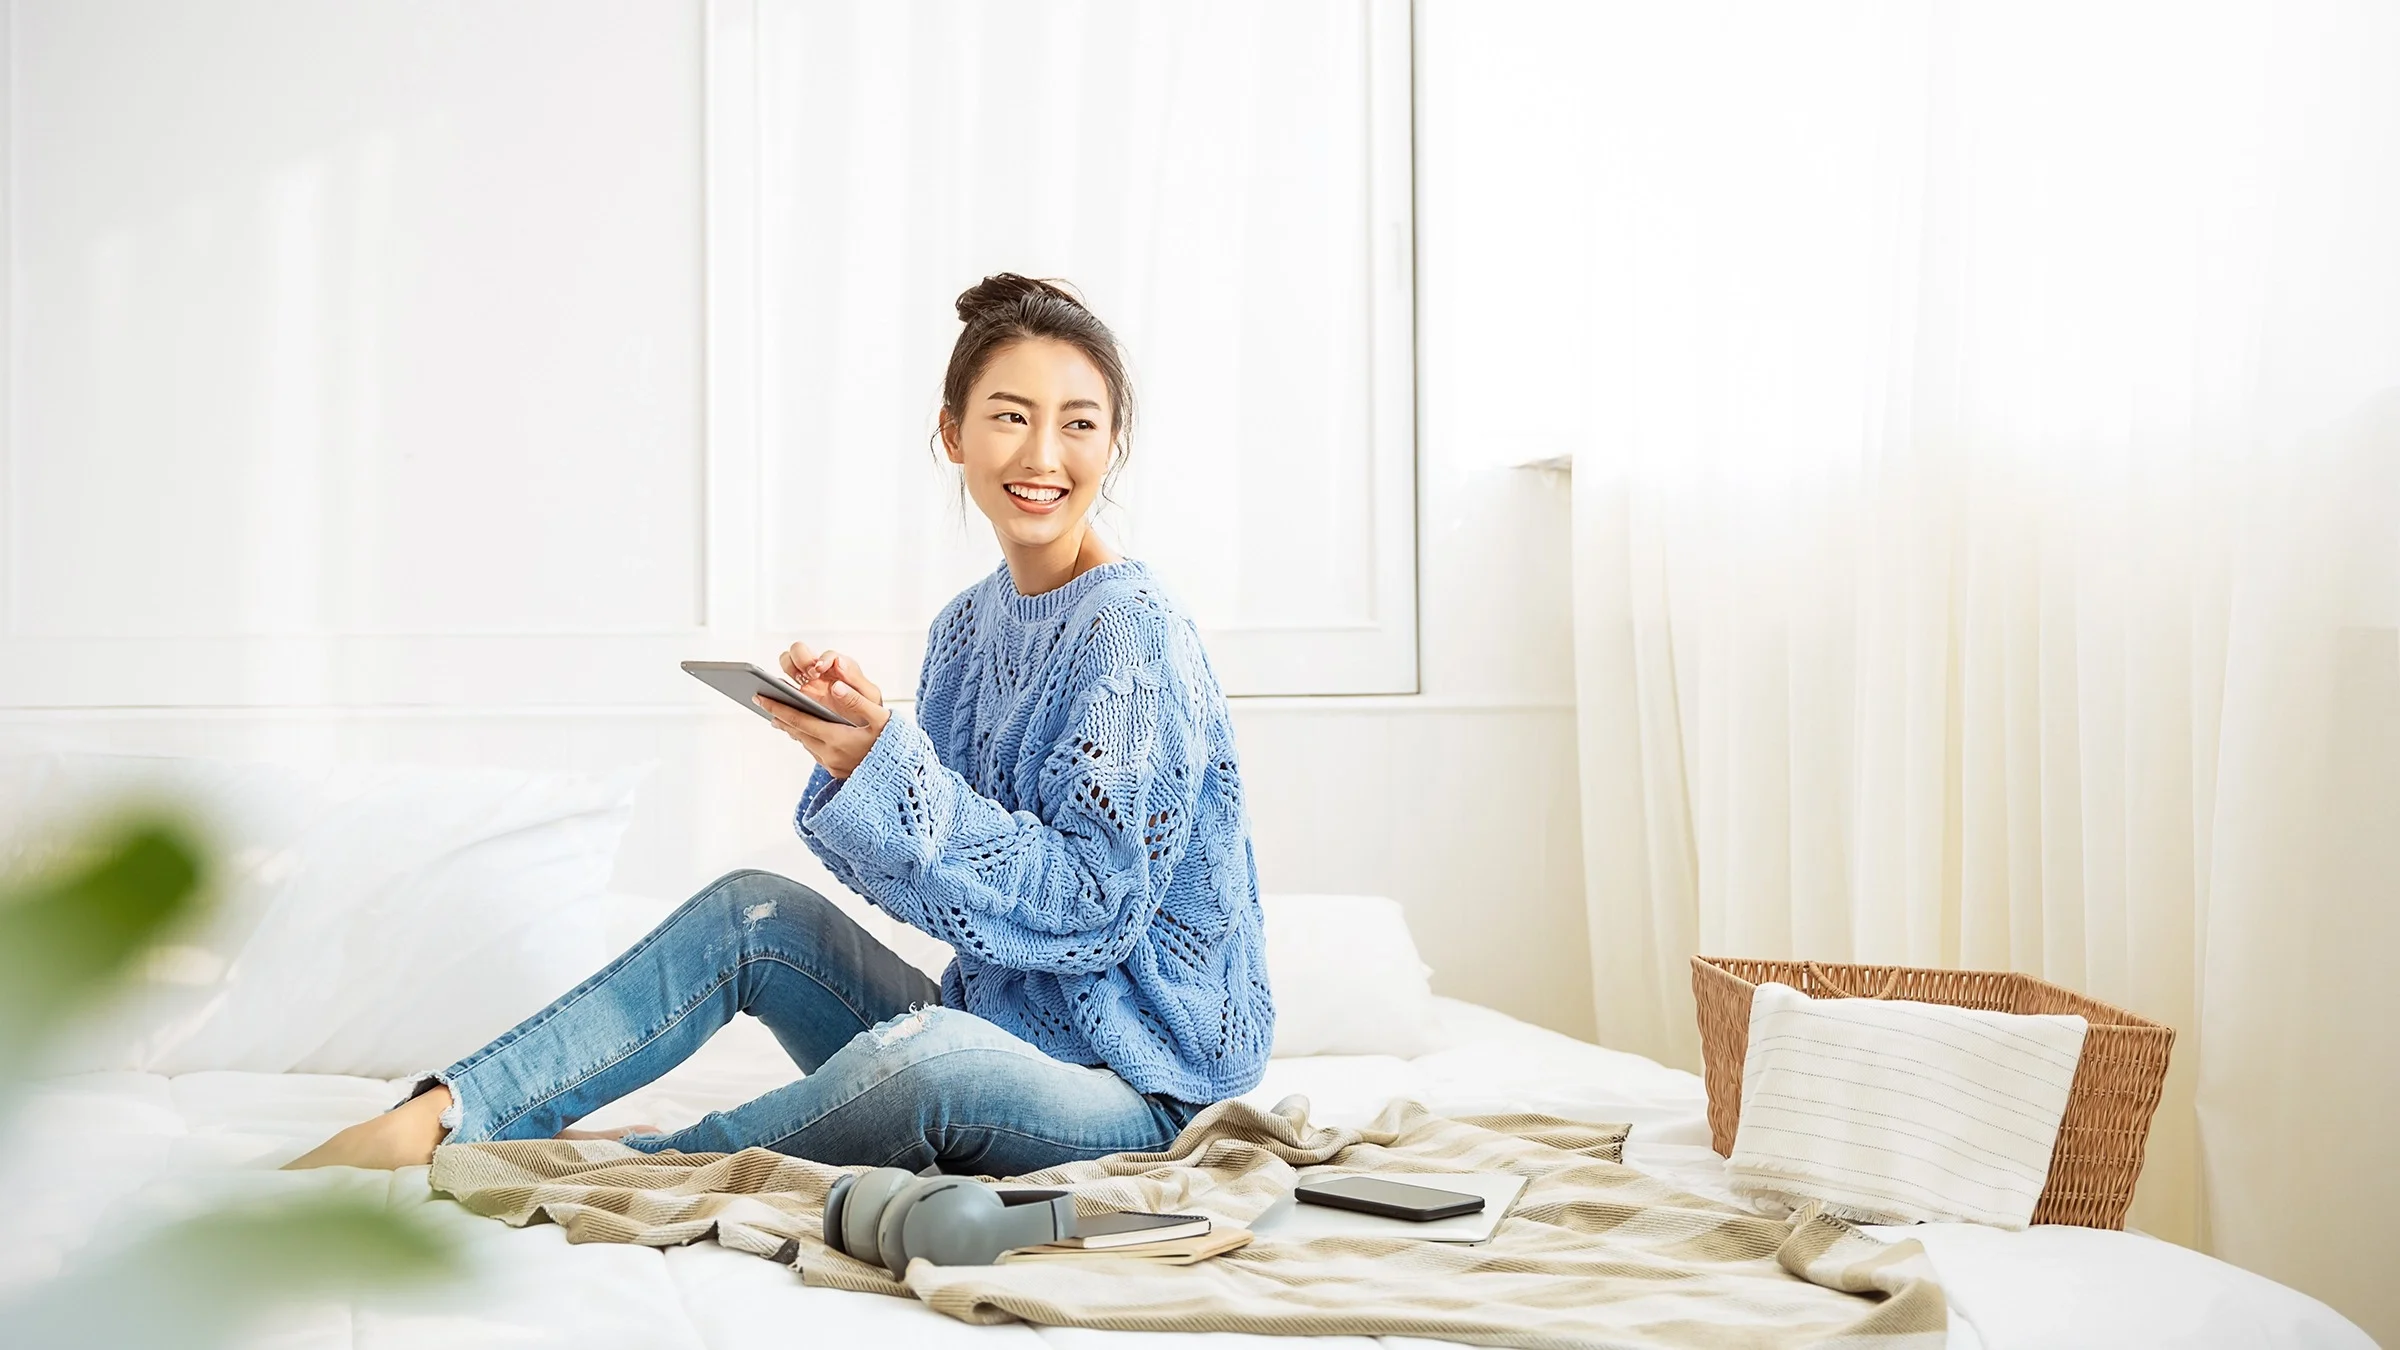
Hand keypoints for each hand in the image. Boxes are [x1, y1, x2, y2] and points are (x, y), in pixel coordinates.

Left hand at [758, 643, 888, 777]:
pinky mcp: (836, 771)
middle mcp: (829, 754)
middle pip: (796, 731)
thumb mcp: (883, 719)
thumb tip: (835, 686)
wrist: (905, 781)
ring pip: (804, 741)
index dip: (778, 707)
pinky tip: (804, 730)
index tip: (760, 696)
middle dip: (779, 714)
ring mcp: (832, 765)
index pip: (799, 720)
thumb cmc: (896, 746)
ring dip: (791, 727)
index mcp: (837, 739)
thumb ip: (858, 701)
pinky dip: (805, 737)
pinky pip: (815, 750)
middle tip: (761, 700)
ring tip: (778, 714)